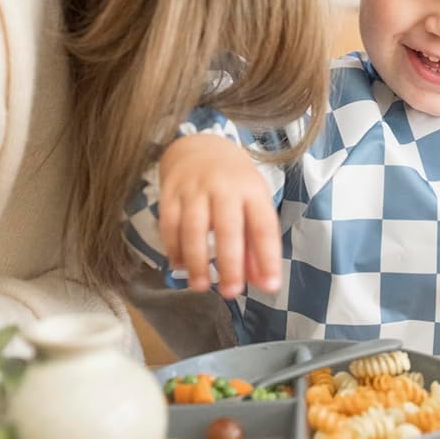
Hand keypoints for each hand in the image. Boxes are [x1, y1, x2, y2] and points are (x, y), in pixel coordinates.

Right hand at [157, 134, 280, 299]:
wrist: (199, 146)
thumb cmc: (233, 181)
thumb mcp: (253, 202)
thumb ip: (256, 243)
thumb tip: (262, 282)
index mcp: (252, 189)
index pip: (264, 226)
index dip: (268, 258)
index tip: (270, 286)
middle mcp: (224, 186)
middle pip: (227, 228)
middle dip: (229, 264)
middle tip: (231, 292)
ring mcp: (194, 188)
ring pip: (193, 228)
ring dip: (197, 261)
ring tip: (200, 286)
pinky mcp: (170, 192)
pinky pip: (169, 224)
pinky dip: (173, 248)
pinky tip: (180, 266)